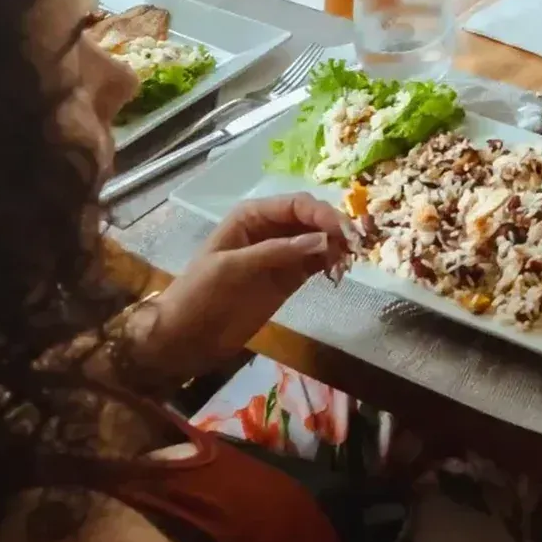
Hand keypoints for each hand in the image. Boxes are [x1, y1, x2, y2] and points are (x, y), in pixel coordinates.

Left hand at [134, 194, 352, 383]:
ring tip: (348, 263)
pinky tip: (339, 272)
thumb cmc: (200, 294)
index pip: (296, 205)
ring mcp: (281, 255)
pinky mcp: (288, 278)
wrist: (186, 336)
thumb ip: (277, 252)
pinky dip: (331, 264)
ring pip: (319, 240)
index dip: (323, 214)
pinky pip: (316, 262)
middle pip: (312, 219)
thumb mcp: (233, 268)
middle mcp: (270, 229)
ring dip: (337, 246)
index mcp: (252, 216)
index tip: (345, 232)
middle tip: (355, 248)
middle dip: (335, 228)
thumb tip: (324, 240)